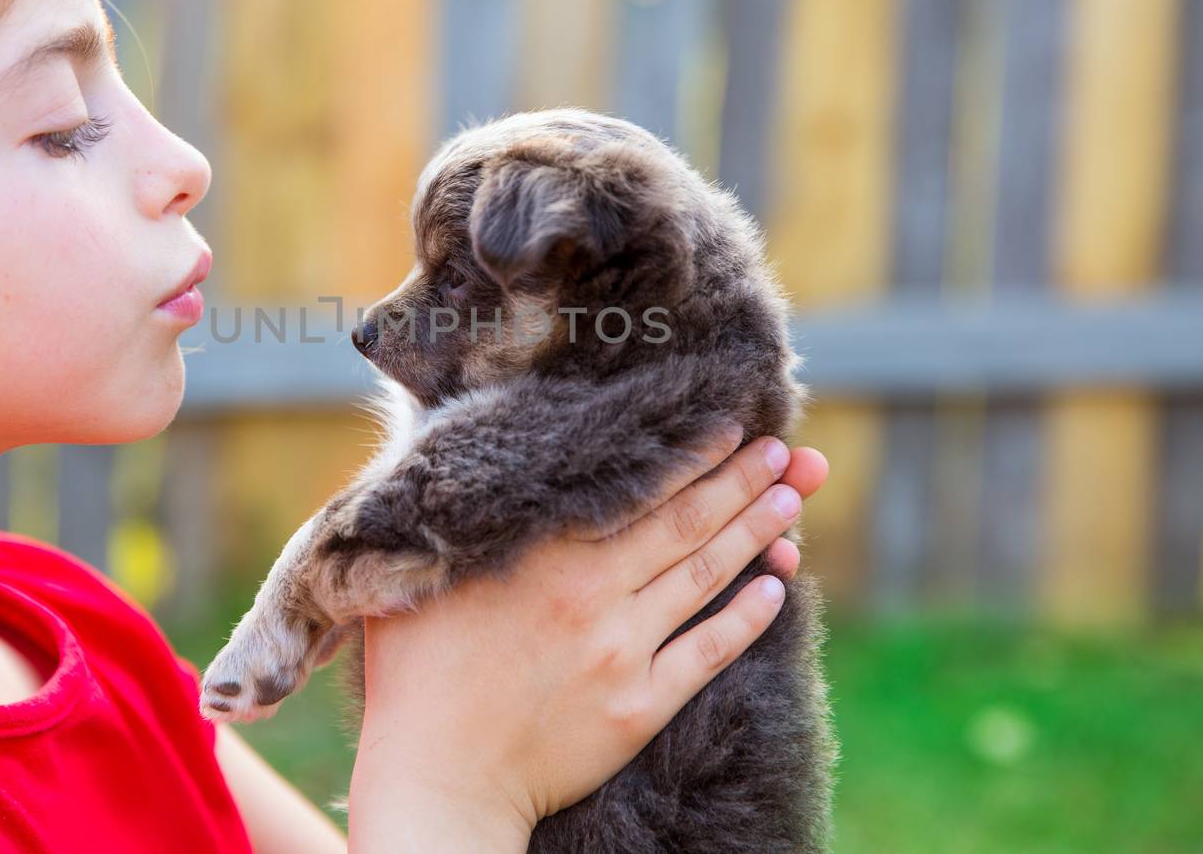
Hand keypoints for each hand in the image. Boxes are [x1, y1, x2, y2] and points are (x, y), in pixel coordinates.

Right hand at [346, 429, 828, 851]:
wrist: (437, 777)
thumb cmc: (413, 671)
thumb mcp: (412, 571)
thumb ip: (451, 510)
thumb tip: (460, 443)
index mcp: (541, 553)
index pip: (636, 487)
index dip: (690, 453)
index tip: (728, 425)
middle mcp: (591, 593)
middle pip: (685, 522)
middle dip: (740, 480)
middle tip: (780, 451)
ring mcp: (620, 651)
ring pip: (705, 576)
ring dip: (755, 532)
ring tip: (789, 499)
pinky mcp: (639, 707)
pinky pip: (709, 652)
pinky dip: (747, 618)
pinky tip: (776, 588)